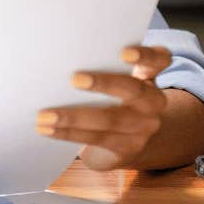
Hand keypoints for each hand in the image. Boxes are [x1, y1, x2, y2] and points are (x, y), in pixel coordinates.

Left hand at [36, 44, 174, 170]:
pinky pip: (96, 139)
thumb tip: (59, 61)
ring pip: (109, 120)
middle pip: (134, 89)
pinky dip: (68, 133)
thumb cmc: (116, 103)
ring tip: (45, 115)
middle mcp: (153, 102)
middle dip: (105, 83)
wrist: (134, 144)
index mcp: (149, 78)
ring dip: (73, 117)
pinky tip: (48, 129)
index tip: (125, 54)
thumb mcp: (119, 86)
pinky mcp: (127, 149)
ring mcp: (143, 128)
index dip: (145, 55)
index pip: (158, 60)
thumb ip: (104, 70)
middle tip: (75, 79)